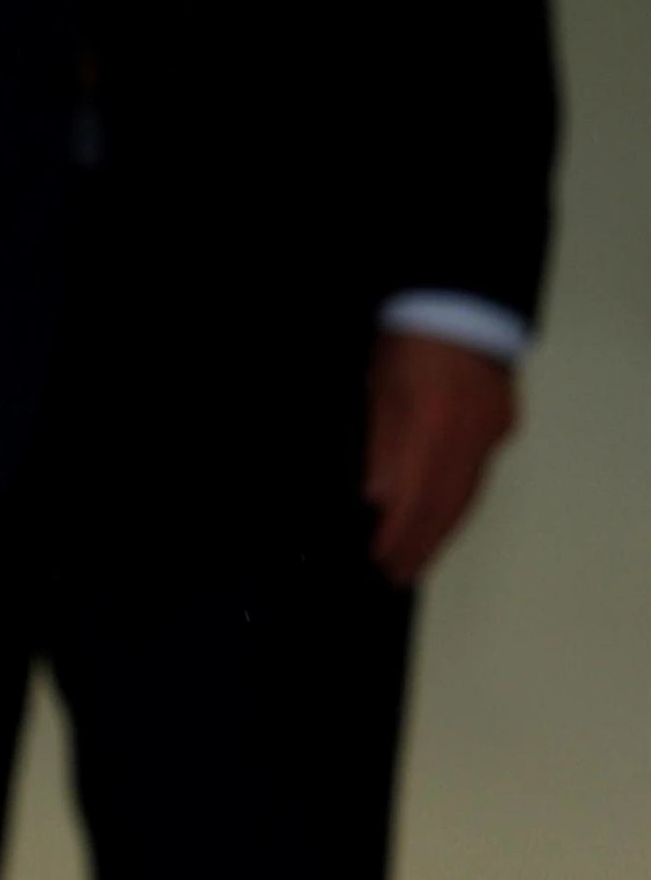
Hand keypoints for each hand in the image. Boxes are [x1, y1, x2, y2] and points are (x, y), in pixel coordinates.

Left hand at [363, 331, 518, 586]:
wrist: (462, 304)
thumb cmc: (410, 340)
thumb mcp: (377, 388)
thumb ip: (381, 444)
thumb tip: (378, 497)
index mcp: (434, 425)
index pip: (416, 498)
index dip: (399, 536)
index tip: (381, 562)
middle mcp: (469, 435)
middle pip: (447, 505)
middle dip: (421, 545)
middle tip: (398, 575)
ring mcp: (491, 431)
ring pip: (467, 494)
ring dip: (441, 530)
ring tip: (416, 559)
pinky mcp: (502, 425)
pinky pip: (478, 474)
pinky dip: (457, 502)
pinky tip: (441, 518)